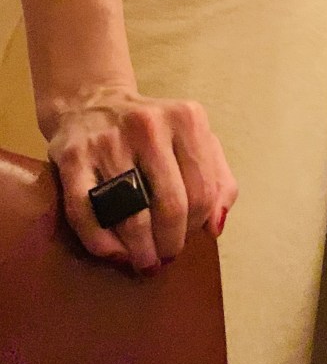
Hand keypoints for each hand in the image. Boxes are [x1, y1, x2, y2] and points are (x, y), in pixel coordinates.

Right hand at [46, 88, 237, 272]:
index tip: (188, 239)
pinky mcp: (72, 157)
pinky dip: (102, 242)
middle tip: (164, 257)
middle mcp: (148, 125)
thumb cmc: (153, 131)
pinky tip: (115, 253)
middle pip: (170, 205)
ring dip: (140, 249)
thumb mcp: (194, 139)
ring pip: (131, 214)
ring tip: (143, 260)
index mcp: (186, 119)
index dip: (196, 225)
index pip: (203, 190)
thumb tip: (216, 226)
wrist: (92, 102)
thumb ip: (218, 178)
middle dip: (170, 242)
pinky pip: (86, 213)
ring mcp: (108, 140)